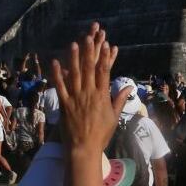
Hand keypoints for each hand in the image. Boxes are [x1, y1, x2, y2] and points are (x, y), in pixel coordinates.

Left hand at [49, 23, 120, 153]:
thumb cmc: (101, 134)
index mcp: (102, 96)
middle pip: (89, 69)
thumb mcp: (114, 117)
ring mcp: (76, 98)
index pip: (104, 73)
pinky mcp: (65, 105)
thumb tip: (130, 87)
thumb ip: (120, 99)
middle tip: (90, 36)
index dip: (105, 57)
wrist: (84, 149)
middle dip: (90, 52)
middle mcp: (89, 94)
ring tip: (73, 44)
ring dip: (74, 58)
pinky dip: (58, 74)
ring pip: (75, 74)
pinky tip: (55, 62)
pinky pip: (60, 87)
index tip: (106, 44)